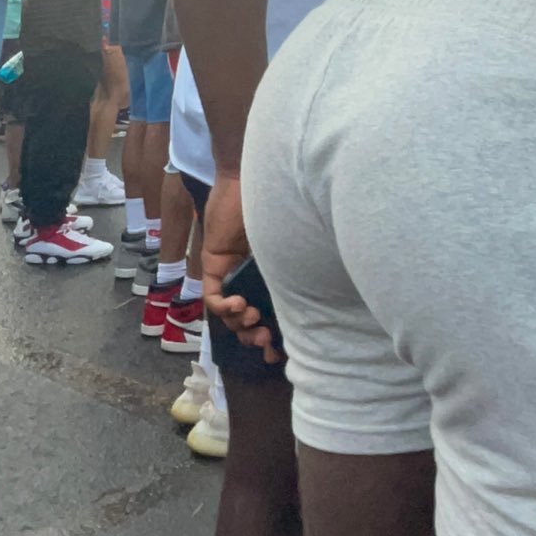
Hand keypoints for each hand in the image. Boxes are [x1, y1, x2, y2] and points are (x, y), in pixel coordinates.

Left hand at [203, 173, 282, 365]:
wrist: (253, 181)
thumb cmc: (282, 207)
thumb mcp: (291, 249)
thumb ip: (297, 272)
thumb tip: (322, 303)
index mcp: (272, 277)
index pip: (271, 314)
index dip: (276, 337)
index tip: (282, 355)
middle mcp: (251, 279)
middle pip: (246, 322)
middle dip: (256, 338)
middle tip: (266, 344)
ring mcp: (231, 273)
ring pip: (228, 315)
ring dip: (241, 324)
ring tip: (254, 318)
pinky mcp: (214, 265)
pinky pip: (213, 298)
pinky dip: (224, 307)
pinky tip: (238, 304)